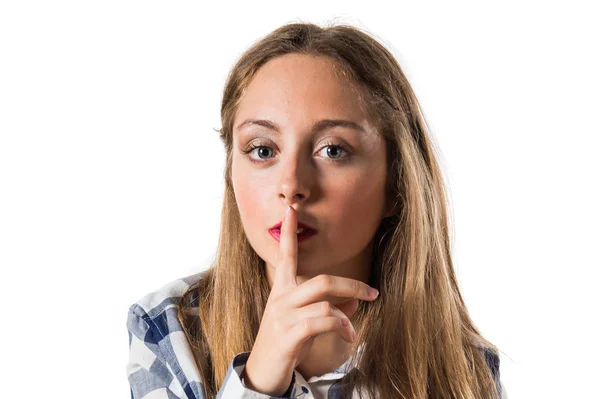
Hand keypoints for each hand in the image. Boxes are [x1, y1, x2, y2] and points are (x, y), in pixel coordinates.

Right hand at [241, 205, 379, 395]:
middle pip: (321, 280)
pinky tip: (348, 335)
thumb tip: (354, 302)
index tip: (291, 208)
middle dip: (351, 284)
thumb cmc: (285, 344)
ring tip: (352, 330)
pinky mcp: (288, 335)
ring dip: (346, 316)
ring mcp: (283, 316)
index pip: (286, 255)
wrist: (262, 374)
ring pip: (324, 302)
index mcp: (282, 290)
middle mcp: (281, 298)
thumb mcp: (305, 323)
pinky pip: (321, 322)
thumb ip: (328, 309)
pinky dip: (340, 326)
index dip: (290, 231)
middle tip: (372, 293)